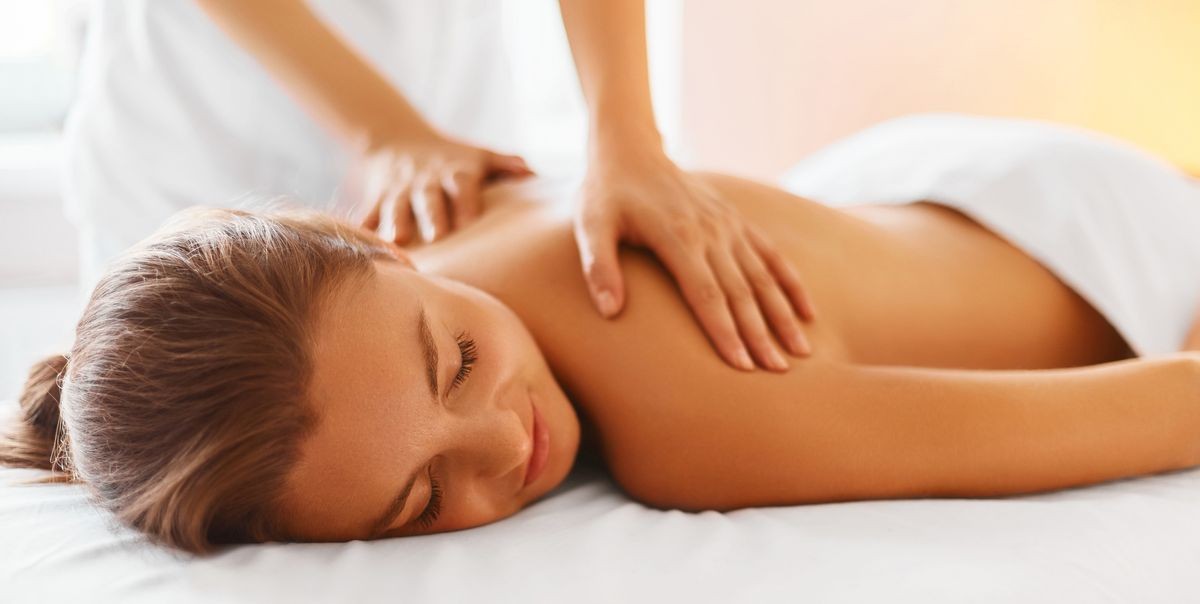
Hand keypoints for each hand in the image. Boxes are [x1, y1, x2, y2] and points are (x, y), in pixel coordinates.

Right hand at [358, 135, 532, 243]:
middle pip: (429, 198)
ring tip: (398, 242)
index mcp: (455, 172)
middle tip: (438, 236)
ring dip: (396, 223)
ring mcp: (399, 190)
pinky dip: (364, 229)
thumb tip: (533, 173)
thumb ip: (505, 164)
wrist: (395, 137)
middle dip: (432, 215)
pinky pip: (368, 214)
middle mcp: (426, 180)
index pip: (462, 184)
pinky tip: (361, 246)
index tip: (469, 222)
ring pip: (396, 206)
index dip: (465, 201)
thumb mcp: (478, 154)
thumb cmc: (450, 156)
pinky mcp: (376, 198)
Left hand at [574, 149, 815, 371]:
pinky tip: (808, 313)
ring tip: (800, 352)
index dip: (724, 332)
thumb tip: (609, 312)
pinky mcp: (736, 221)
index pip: (706, 294)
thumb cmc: (606, 193)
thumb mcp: (590, 225)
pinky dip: (791, 283)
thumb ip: (599, 267)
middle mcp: (711, 232)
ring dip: (783, 315)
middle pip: (741, 292)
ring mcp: (728, 225)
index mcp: (677, 236)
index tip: (742, 366)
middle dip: (761, 335)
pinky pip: (771, 255)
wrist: (630, 149)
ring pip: (763, 277)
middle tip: (778, 372)